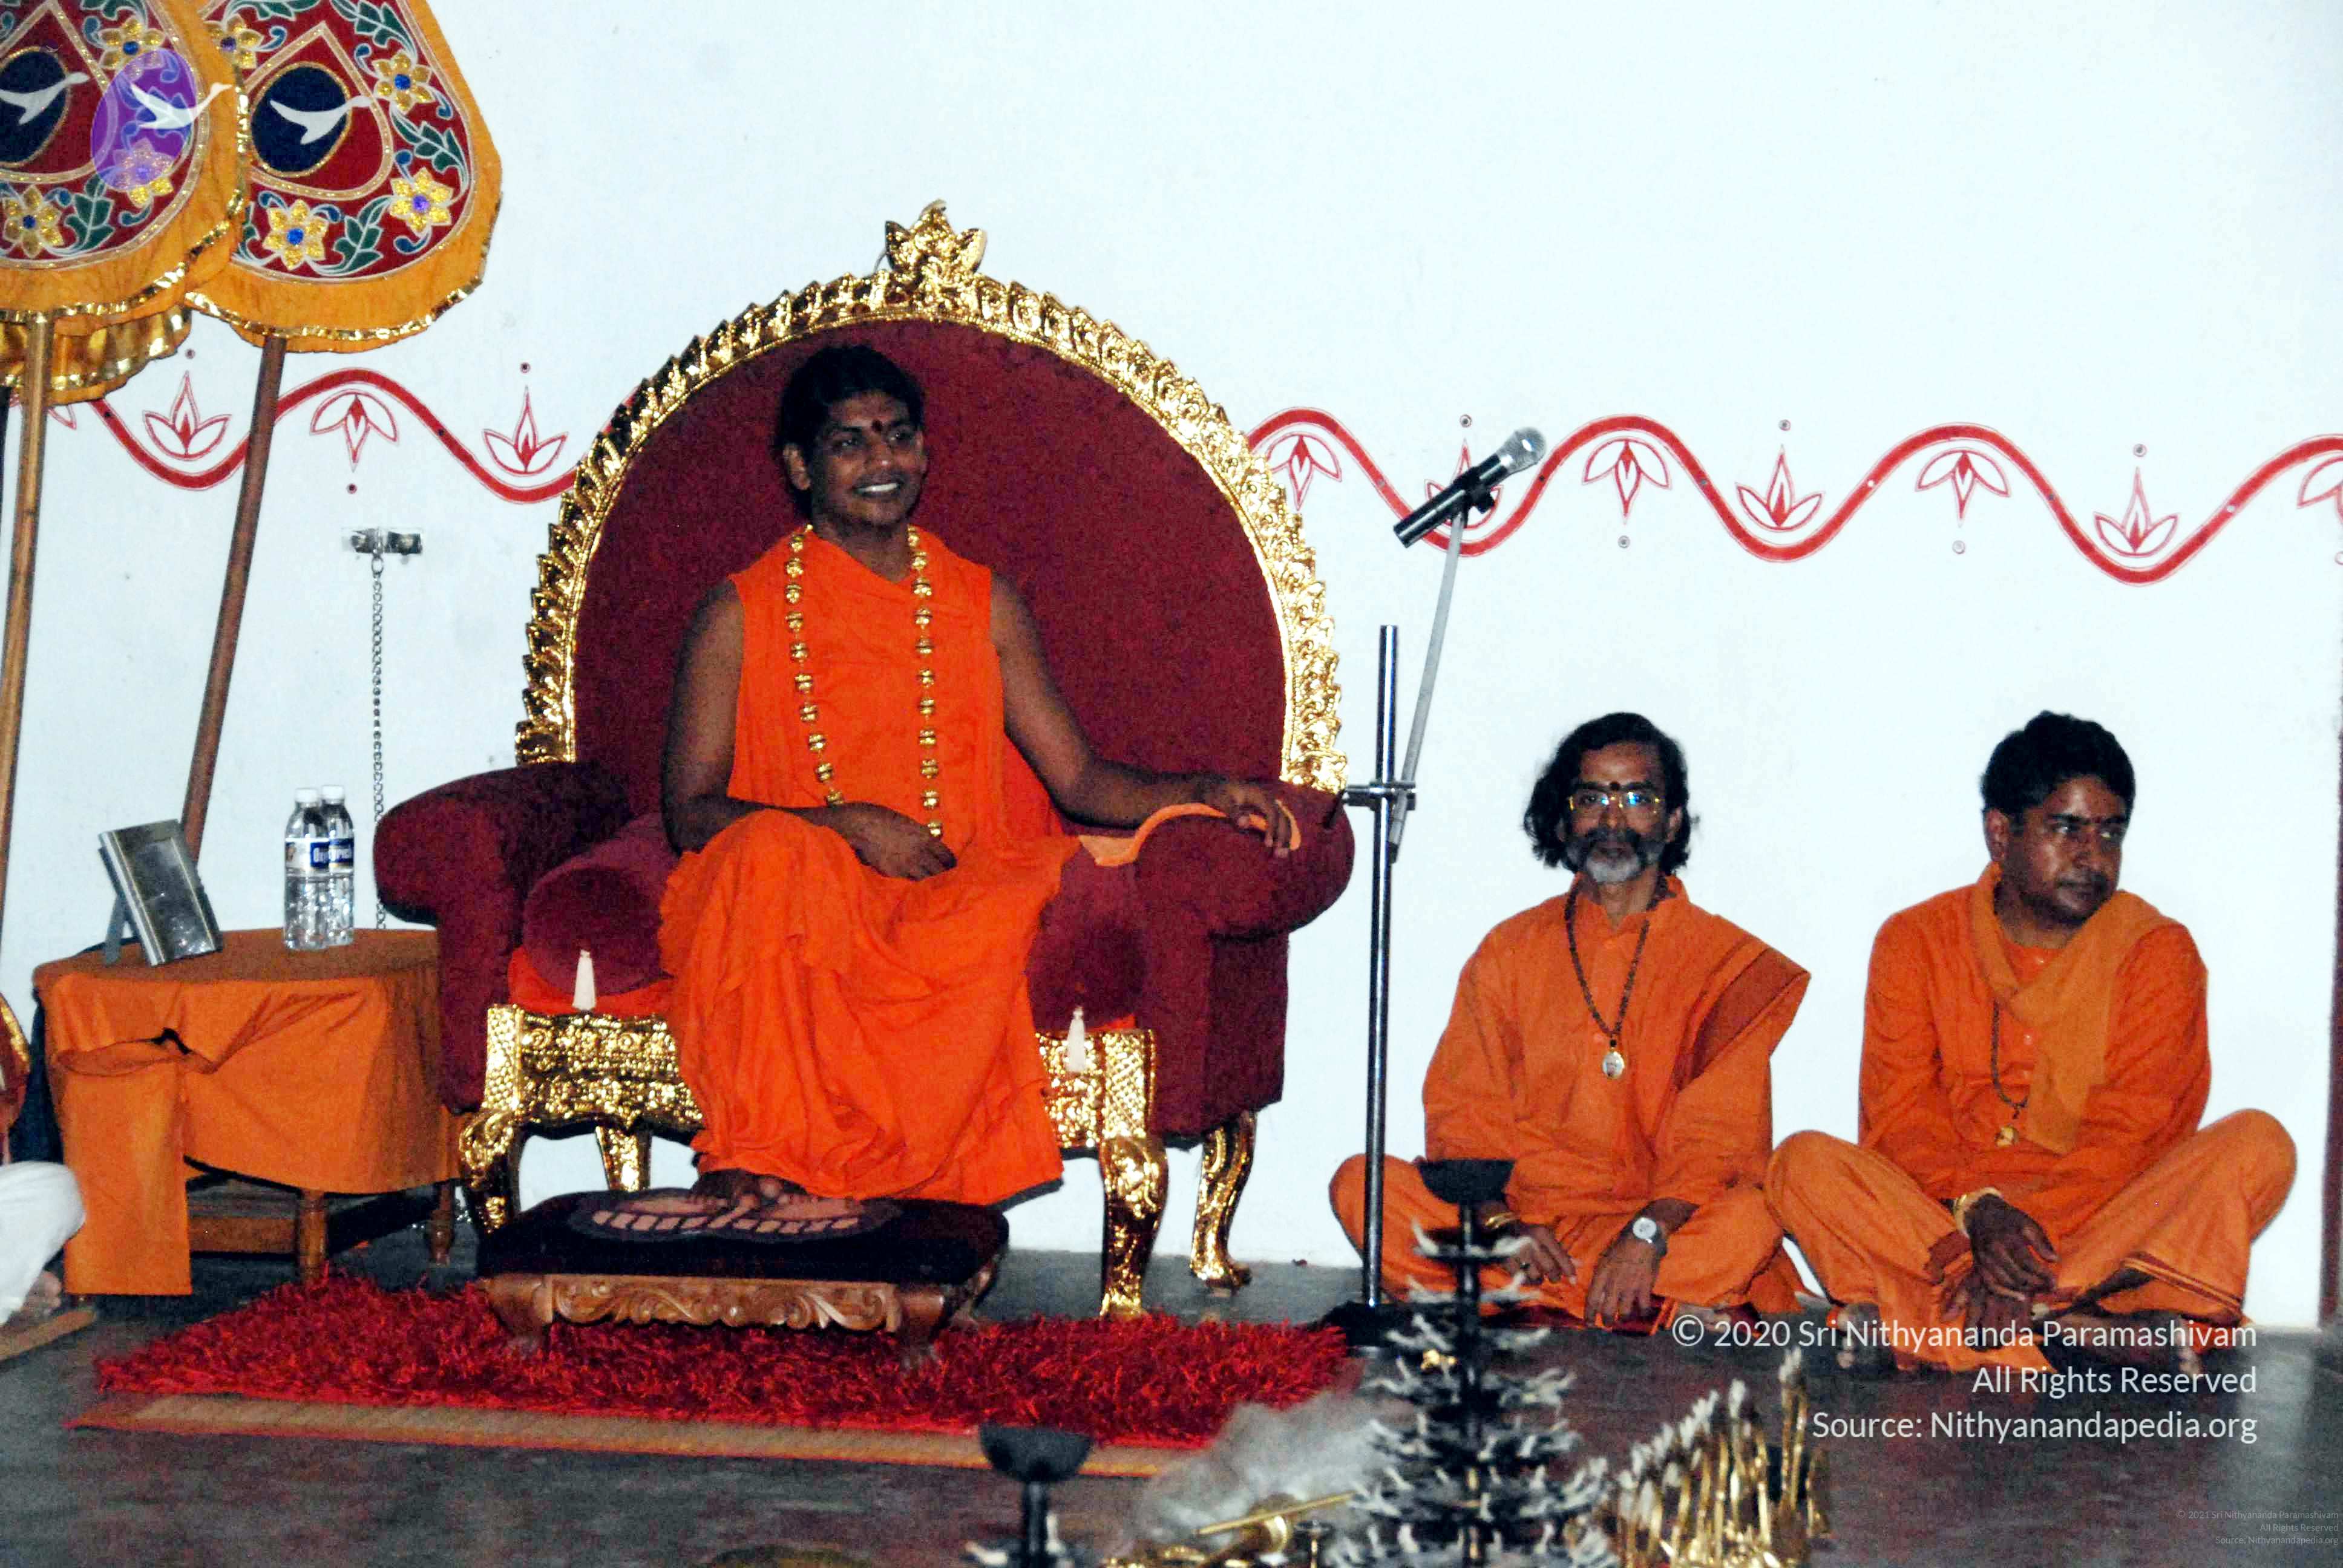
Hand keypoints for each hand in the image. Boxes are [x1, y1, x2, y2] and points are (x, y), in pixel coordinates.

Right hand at [819, 803, 957, 879]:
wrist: (859, 825)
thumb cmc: (880, 817)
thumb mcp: (906, 822)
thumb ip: (917, 836)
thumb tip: (924, 845)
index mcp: (925, 836)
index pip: (945, 854)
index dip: (950, 862)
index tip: (953, 866)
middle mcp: (920, 851)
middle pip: (938, 870)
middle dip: (943, 875)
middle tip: (946, 879)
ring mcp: (906, 863)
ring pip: (925, 878)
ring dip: (929, 880)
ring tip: (933, 885)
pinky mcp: (893, 872)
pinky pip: (907, 880)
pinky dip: (912, 882)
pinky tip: (914, 883)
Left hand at [1195, 776, 1295, 853]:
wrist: (1217, 788)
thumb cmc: (1219, 794)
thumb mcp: (1223, 802)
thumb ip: (1234, 812)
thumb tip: (1245, 823)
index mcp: (1260, 794)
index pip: (1272, 813)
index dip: (1272, 829)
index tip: (1268, 844)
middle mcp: (1268, 798)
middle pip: (1283, 817)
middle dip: (1283, 836)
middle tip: (1279, 854)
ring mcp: (1269, 804)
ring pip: (1284, 820)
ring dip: (1285, 837)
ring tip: (1282, 854)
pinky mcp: (1267, 810)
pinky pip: (1279, 822)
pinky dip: (1281, 834)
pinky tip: (1280, 846)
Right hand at [1500, 1219, 1575, 1285]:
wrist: (1503, 1230)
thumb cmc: (1531, 1235)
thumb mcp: (1547, 1238)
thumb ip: (1562, 1252)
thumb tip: (1580, 1264)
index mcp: (1543, 1234)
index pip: (1560, 1256)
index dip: (1568, 1270)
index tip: (1574, 1281)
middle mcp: (1531, 1242)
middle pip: (1550, 1268)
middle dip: (1555, 1276)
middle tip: (1553, 1276)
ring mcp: (1518, 1252)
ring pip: (1536, 1276)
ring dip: (1540, 1279)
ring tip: (1538, 1274)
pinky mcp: (1507, 1261)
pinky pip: (1523, 1279)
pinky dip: (1528, 1280)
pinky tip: (1528, 1275)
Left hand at [1585, 1227, 1662, 1325]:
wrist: (1642, 1238)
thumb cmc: (1622, 1246)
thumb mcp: (1605, 1259)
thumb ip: (1601, 1277)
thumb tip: (1599, 1293)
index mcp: (1601, 1275)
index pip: (1592, 1300)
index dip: (1589, 1314)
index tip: (1588, 1323)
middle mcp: (1614, 1284)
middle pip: (1607, 1310)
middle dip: (1606, 1321)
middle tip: (1607, 1324)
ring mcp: (1630, 1287)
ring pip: (1624, 1312)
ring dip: (1623, 1319)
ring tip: (1623, 1320)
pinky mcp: (1645, 1287)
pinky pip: (1643, 1307)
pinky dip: (1643, 1312)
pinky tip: (1642, 1313)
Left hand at [1942, 1267, 2032, 1350]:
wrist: (2005, 1256)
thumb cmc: (1983, 1275)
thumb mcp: (1966, 1285)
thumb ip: (1956, 1303)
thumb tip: (1943, 1320)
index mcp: (1976, 1300)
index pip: (1971, 1331)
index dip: (1971, 1341)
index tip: (1971, 1343)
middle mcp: (1993, 1305)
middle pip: (1990, 1338)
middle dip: (1986, 1345)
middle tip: (1985, 1345)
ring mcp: (2010, 1306)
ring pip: (2006, 1336)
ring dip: (2001, 1341)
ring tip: (1997, 1339)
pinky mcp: (2025, 1305)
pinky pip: (2022, 1329)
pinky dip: (2016, 1332)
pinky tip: (2011, 1329)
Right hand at [1964, 1194, 2057, 1298]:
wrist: (1981, 1214)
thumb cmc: (2010, 1220)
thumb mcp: (2028, 1224)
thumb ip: (2042, 1242)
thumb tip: (2055, 1260)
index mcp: (2009, 1238)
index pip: (2029, 1263)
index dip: (2044, 1276)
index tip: (2055, 1282)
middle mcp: (1995, 1249)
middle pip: (2019, 1275)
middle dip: (2037, 1285)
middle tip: (2049, 1287)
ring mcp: (1985, 1258)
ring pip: (2007, 1282)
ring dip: (2025, 1289)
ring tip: (2038, 1289)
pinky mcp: (1979, 1265)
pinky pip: (1991, 1285)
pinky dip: (2006, 1293)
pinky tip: (2021, 1296)